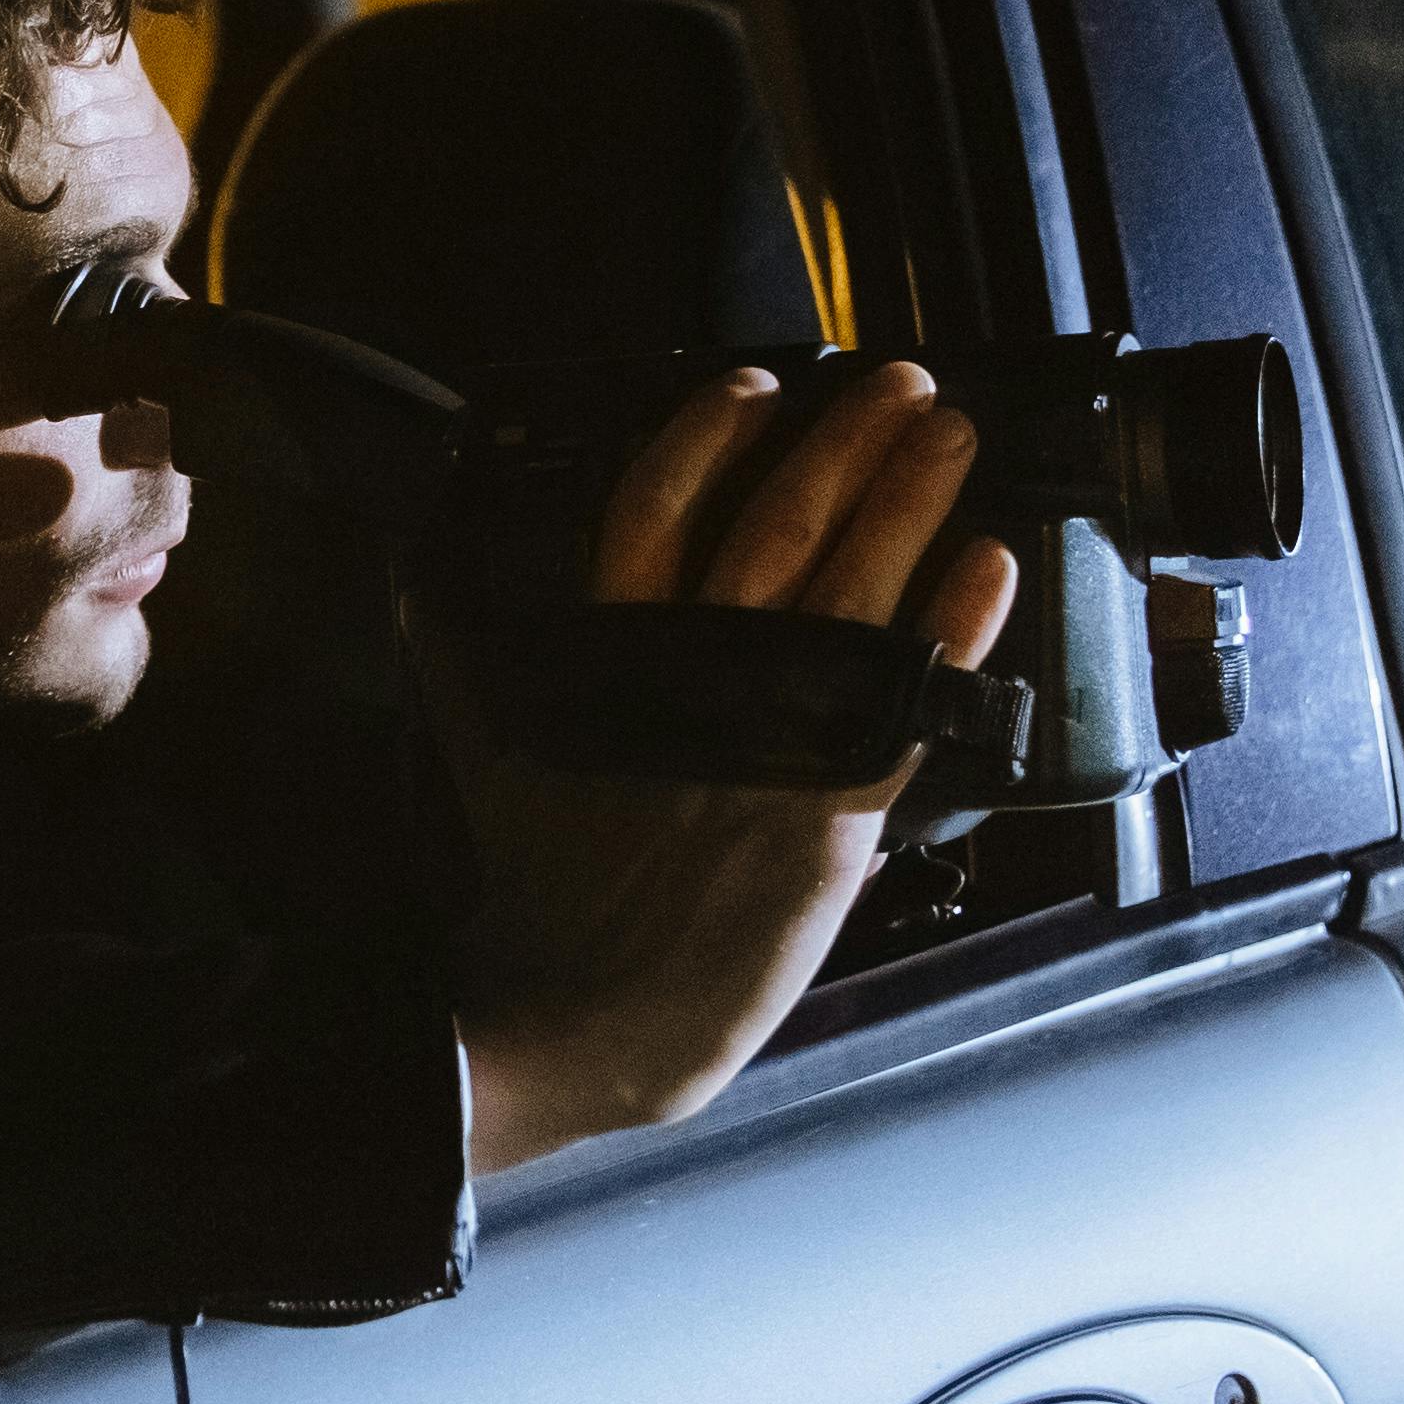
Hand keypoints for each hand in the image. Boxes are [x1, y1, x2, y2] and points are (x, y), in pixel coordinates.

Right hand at [453, 365, 1023, 1174]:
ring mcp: (771, 739)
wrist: (582, 1019)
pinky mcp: (833, 812)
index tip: (754, 383)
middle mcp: (697, 678)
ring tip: (954, 438)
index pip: (655, 508)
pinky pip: (908, 697)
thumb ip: (465, 655)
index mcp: (612, 655)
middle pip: (776, 523)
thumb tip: (413, 575)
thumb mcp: (486, 754)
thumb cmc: (536, 897)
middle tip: (902, 385)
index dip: (708, 435)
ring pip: (851, 585)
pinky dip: (954, 626)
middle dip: (847, 442)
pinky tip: (990, 565)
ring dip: (911, 497)